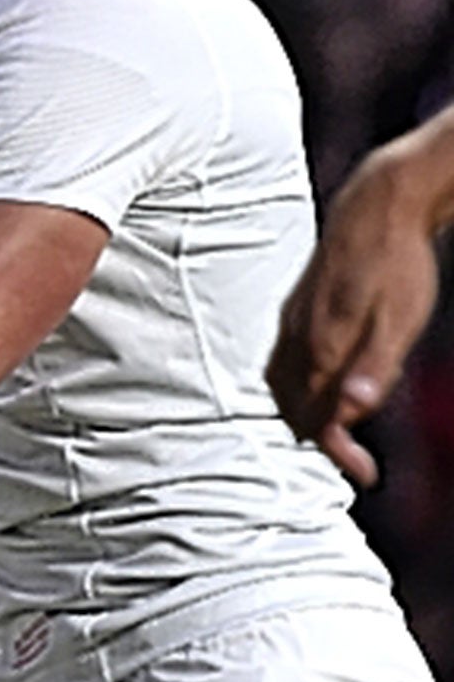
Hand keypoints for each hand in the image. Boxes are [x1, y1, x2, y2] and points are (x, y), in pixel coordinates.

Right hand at [269, 151, 440, 485]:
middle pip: (292, 405)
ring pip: (283, 383)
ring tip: (337, 427)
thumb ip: (374, 367)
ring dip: (305, 412)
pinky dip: (300, 385)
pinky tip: (325, 382)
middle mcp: (298, 337)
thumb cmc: (397, 265)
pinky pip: (285, 360)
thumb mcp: (399, 321)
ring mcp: (293, 321)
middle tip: (356, 460)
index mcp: (322, 345)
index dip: (340, 452)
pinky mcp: (296, 308)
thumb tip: (353, 411)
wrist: (377, 207)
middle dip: (319, 438)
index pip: (317, 416)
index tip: (367, 474)